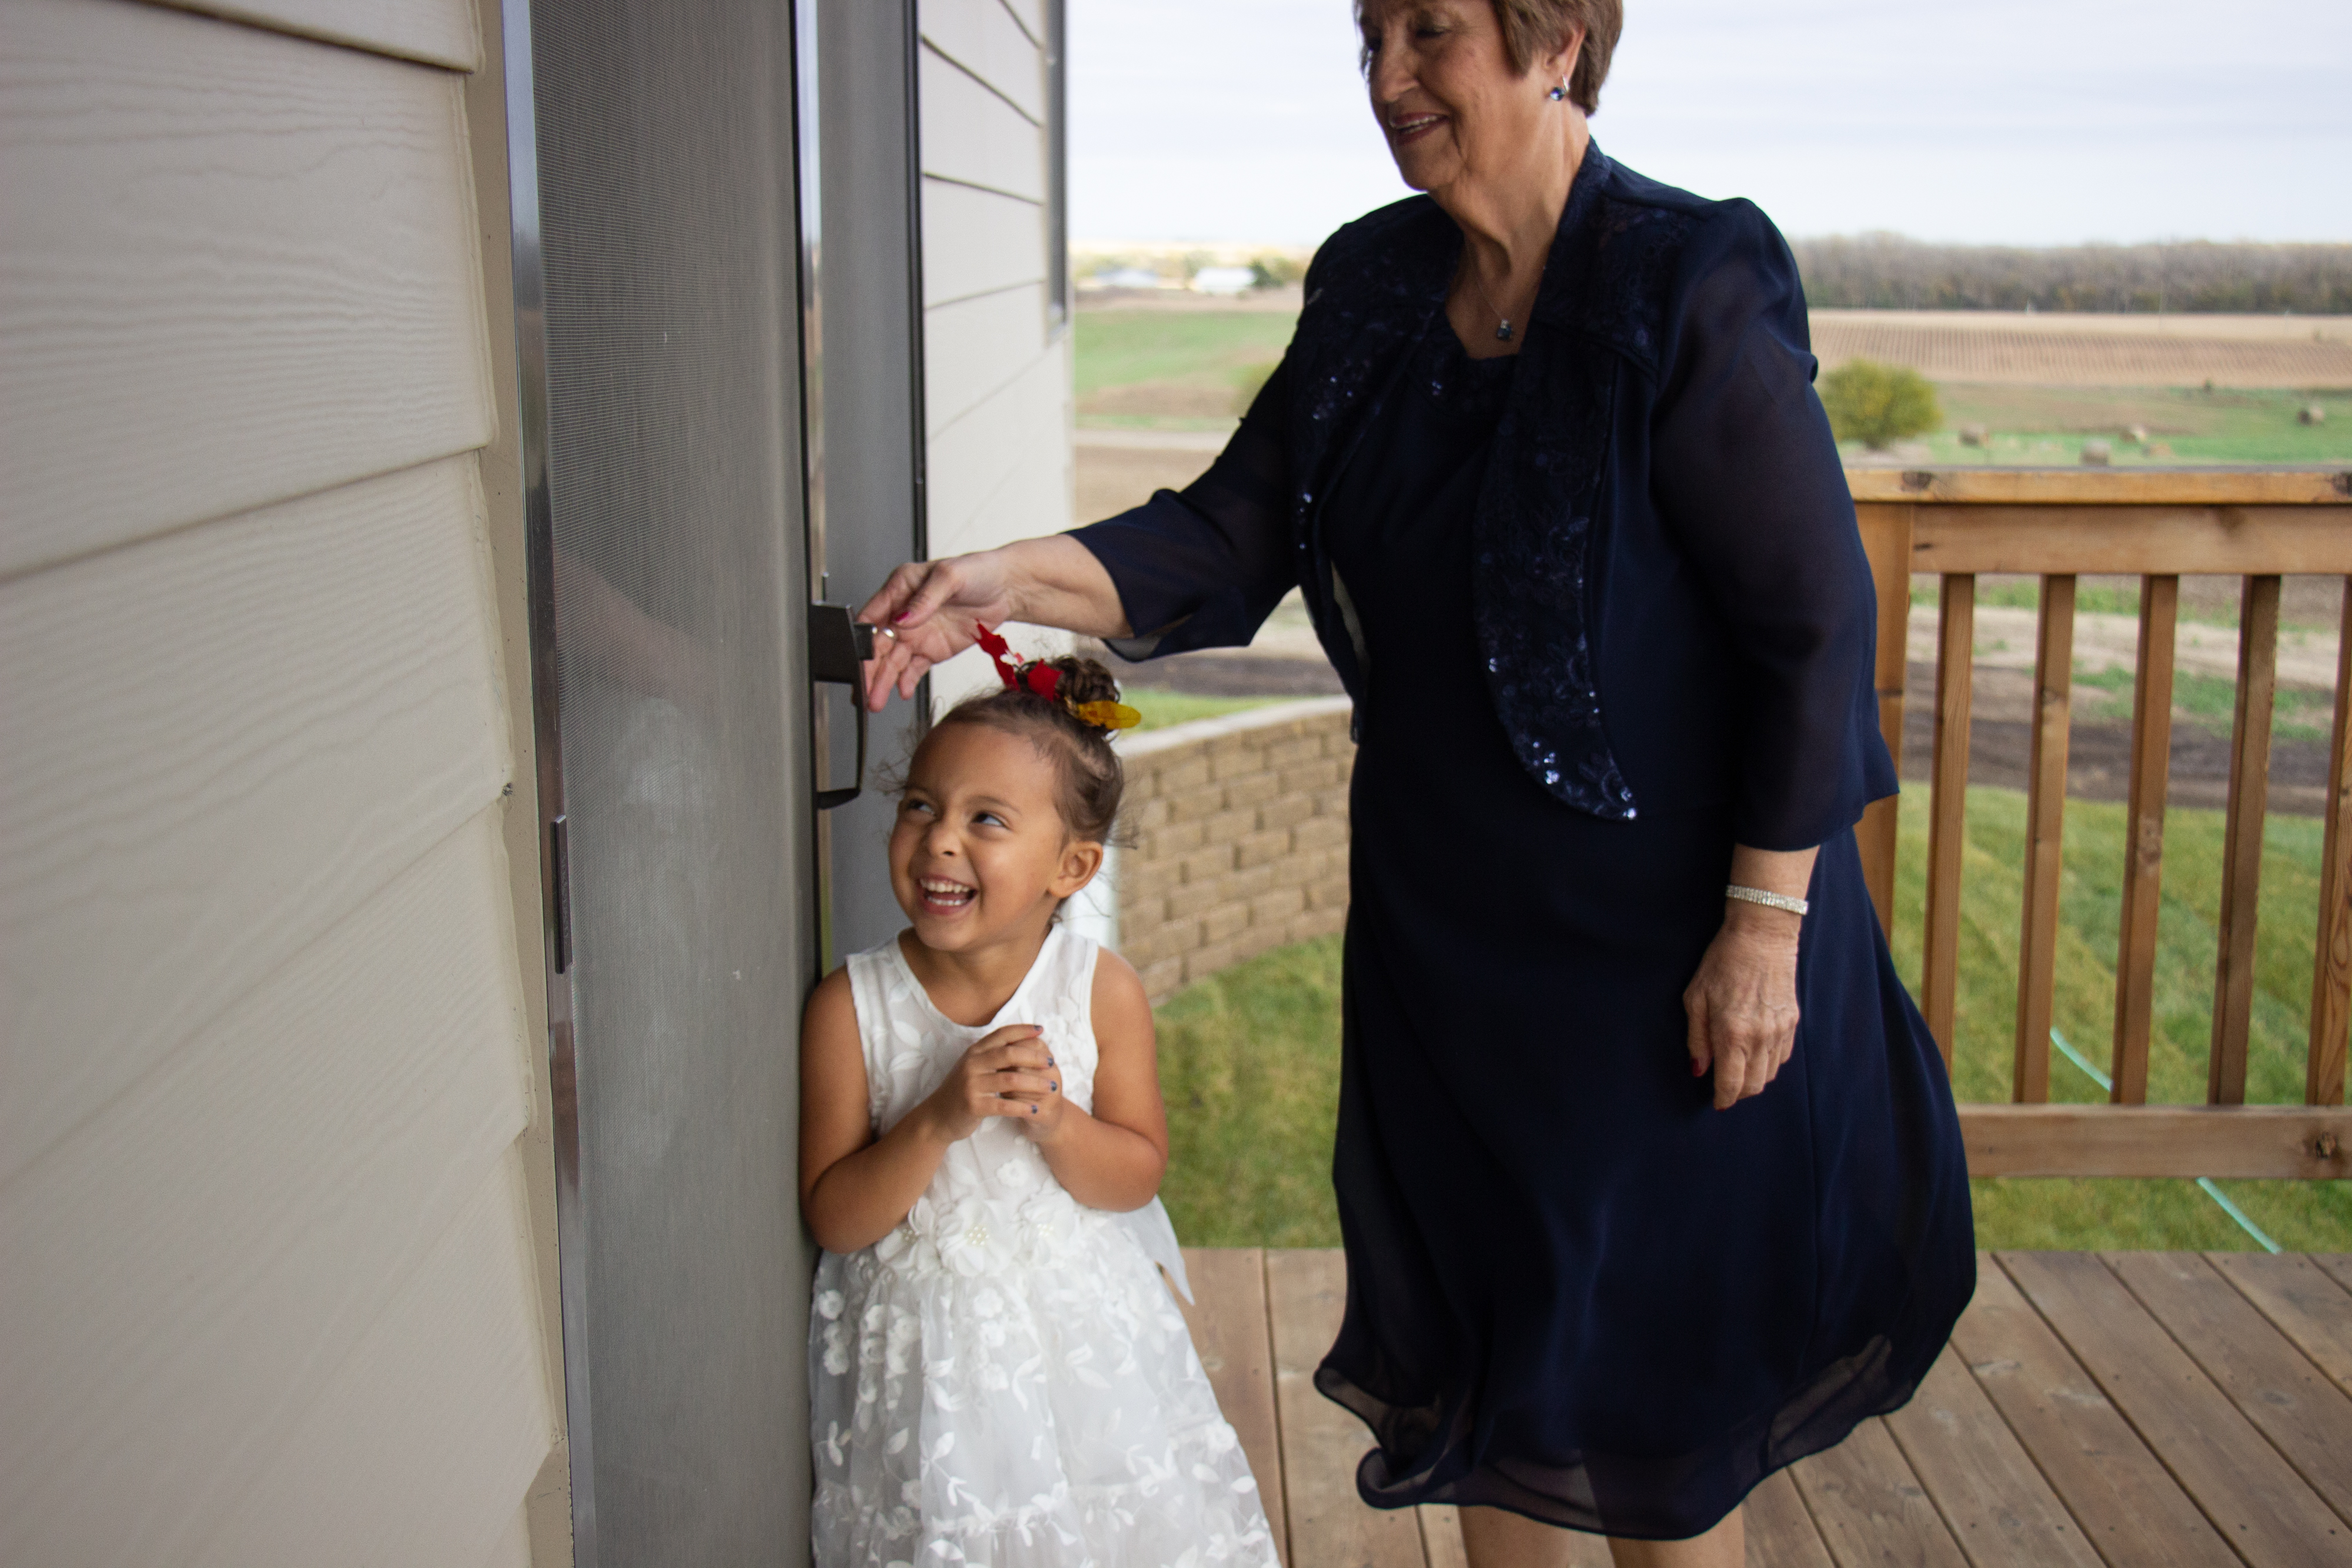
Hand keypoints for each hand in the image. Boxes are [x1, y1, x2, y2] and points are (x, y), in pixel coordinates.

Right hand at [856, 551, 1020, 709]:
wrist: (1006, 589)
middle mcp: (904, 613)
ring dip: (884, 681)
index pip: (872, 617)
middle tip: (864, 690)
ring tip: (877, 700)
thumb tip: (904, 618)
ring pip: (893, 661)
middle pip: (878, 645)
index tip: (858, 659)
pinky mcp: (933, 650)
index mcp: (900, 588)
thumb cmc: (977, 571)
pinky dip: (906, 681)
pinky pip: (914, 669)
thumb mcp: (950, 577)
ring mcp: (918, 634)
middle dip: (869, 669)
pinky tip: (901, 692)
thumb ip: (925, 599)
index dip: (862, 639)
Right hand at [918, 1025, 1059, 1140]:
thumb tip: (1022, 1040)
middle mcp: (972, 1064)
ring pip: (1010, 1079)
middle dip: (1034, 1057)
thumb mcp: (974, 1066)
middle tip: (1051, 1062)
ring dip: (1035, 1083)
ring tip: (1052, 1086)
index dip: (1023, 1030)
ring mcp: (971, 1084)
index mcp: (975, 1051)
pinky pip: (1003, 1105)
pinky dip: (1022, 1107)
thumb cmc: (963, 1089)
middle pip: (1009, 1053)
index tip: (1041, 1030)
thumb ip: (993, 1054)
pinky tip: (1035, 1108)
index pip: (1002, 1034)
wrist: (938, 1116)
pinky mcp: (973, 1105)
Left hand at [1683, 904, 1801, 1109]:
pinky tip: (1754, 1051)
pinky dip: (1768, 1062)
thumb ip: (1696, 1038)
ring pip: (1769, 1074)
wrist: (1761, 936)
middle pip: (1753, 1086)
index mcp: (1732, 1033)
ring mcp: (1780, 1031)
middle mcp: (1760, 1037)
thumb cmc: (1722, 963)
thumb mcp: (1695, 997)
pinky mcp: (1793, 1022)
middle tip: (1724, 1086)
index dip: (1723, 1099)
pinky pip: (1782, 1057)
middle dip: (1738, 1092)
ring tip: (1738, 1068)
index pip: (1731, 1084)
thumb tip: (1699, 1070)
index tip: (1716, 1102)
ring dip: (1753, 1078)